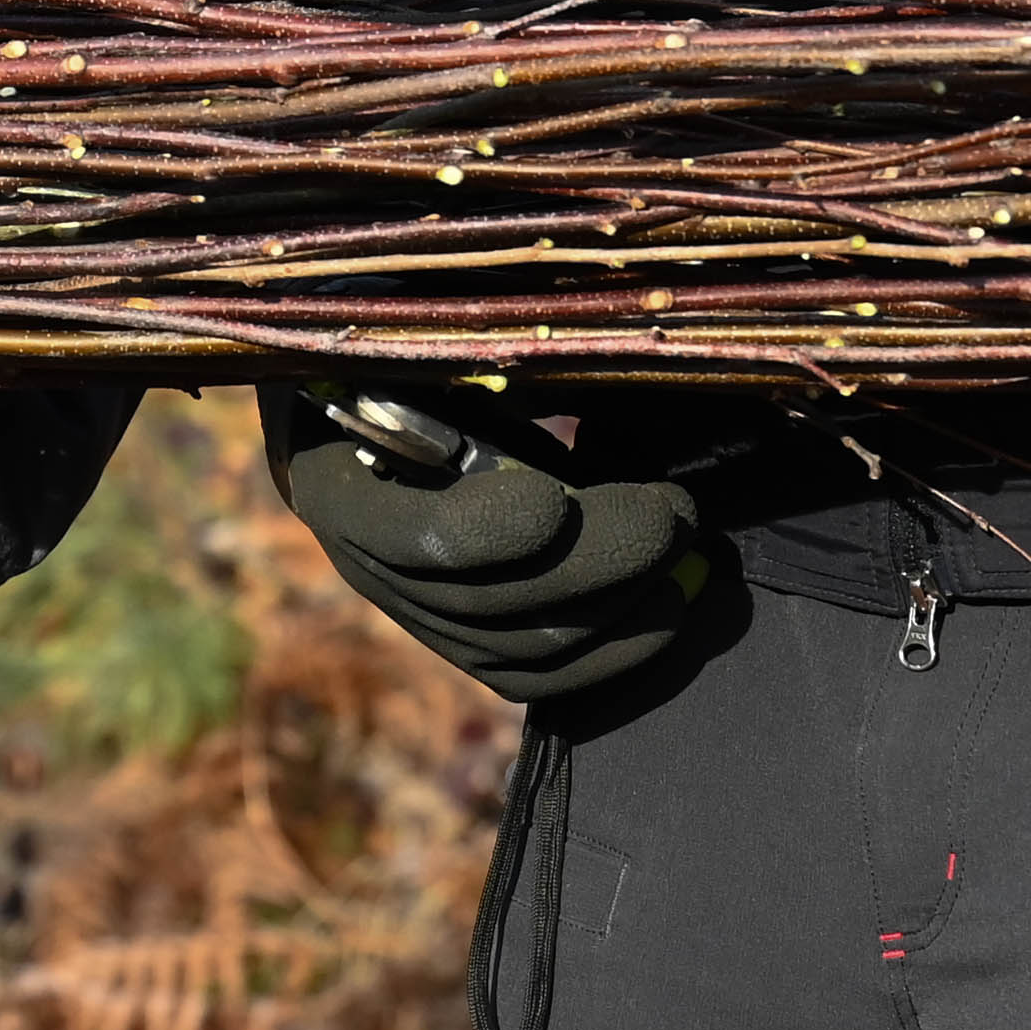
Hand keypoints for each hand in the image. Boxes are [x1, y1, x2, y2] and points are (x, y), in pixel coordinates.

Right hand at [259, 390, 712, 704]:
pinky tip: (671, 609)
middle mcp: (371, 572)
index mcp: (341, 487)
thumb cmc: (400, 366)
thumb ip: (481, 362)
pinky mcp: (469, 650)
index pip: (419, 537)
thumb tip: (579, 350)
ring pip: (530, 647)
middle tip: (676, 513)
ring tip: (689, 555)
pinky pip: (545, 679)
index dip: (492, 532)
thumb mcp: (420, 352)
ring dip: (625, 606)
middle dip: (602, 561)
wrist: (355, 420)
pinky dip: (617, 653)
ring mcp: (422, 620)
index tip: (558, 498)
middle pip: (495, 604)